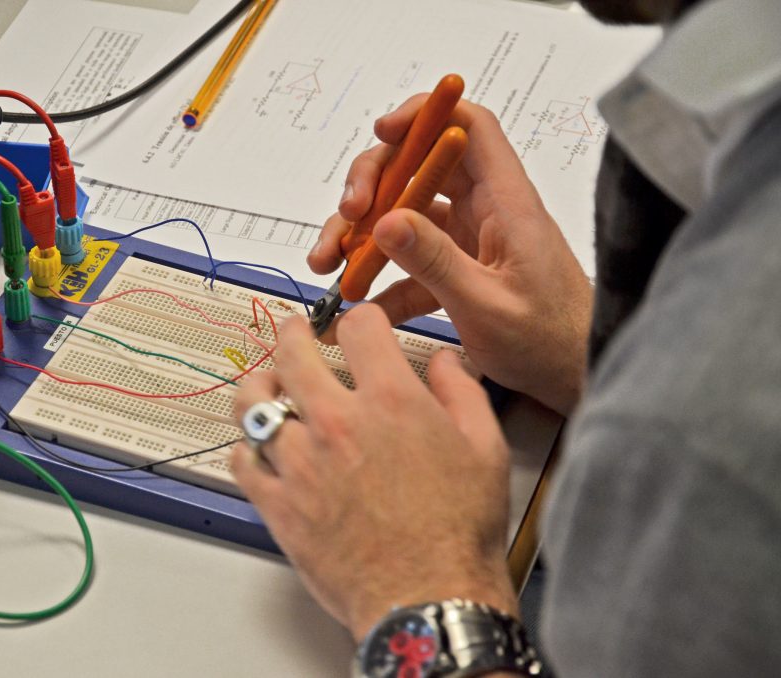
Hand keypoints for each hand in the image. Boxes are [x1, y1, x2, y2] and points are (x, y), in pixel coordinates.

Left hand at [231, 305, 518, 641]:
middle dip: (293, 335)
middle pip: (293, 353)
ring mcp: (300, 463)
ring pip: (253, 403)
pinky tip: (257, 448)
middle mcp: (338, 423)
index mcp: (390, 401)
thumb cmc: (457, 532)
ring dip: (258, 386)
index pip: (360, 328)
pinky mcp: (278, 503)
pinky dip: (245, 449)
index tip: (358, 327)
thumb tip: (446, 361)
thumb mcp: (485, 448)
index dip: (360, 320)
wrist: (428, 598)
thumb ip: (461, 391)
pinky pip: (242, 461)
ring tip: (264, 384)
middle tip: (294, 334)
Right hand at [310, 99, 591, 414]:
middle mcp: (485, 210)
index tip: (383, 131)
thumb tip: (385, 221)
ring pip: (403, 215)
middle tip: (348, 216)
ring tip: (329, 265)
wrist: (575, 375)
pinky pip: (406, 263)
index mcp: (506, 202)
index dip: (426, 115)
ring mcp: (467, 240)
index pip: (469, 128)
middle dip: (373, 185)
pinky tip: (355, 307)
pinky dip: (377, 282)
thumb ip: (436, 263)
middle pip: (419, 167)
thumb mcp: (487, 305)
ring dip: (361, 235)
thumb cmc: (551, 341)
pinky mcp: (455, 272)